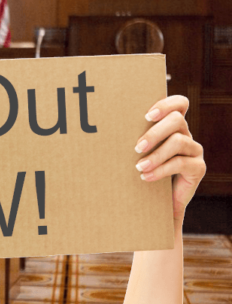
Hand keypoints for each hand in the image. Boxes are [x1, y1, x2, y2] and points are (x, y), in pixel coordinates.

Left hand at [135, 96, 205, 218]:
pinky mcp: (198, 167)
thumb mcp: (137, 151)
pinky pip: (182, 163)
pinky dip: (161, 170)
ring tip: (139, 167)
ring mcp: (194, 150)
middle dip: (154, 132)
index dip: (166, 104)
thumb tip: (105, 129)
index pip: (179, 104)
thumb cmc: (140, 169)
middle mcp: (185, 134)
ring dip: (156, 154)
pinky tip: (146, 177)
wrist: (155, 199)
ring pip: (179, 141)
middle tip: (137, 147)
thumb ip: (132, 138)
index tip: (147, 116)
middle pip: (177, 120)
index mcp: (171, 126)